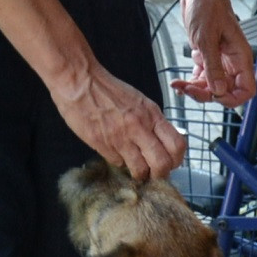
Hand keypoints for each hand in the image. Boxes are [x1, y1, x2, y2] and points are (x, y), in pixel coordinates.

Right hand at [50, 57, 183, 179]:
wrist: (80, 82)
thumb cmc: (109, 90)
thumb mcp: (140, 102)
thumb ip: (152, 121)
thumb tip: (161, 143)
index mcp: (152, 115)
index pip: (177, 145)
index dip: (177, 160)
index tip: (171, 164)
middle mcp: (139, 127)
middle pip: (162, 163)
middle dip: (161, 174)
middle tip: (155, 174)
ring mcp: (120, 138)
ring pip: (140, 169)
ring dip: (140, 173)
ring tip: (137, 170)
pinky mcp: (101, 145)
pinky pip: (118, 163)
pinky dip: (120, 162)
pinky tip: (117, 155)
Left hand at [175, 0, 255, 108]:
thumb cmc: (209, 6)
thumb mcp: (207, 38)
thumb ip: (213, 67)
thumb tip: (219, 90)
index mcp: (241, 57)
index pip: (247, 89)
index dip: (232, 98)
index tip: (214, 96)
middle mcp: (232, 61)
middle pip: (226, 91)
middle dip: (207, 94)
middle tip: (188, 88)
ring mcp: (220, 60)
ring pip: (212, 86)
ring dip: (195, 89)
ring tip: (180, 85)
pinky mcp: (207, 56)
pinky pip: (202, 77)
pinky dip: (191, 82)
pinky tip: (179, 81)